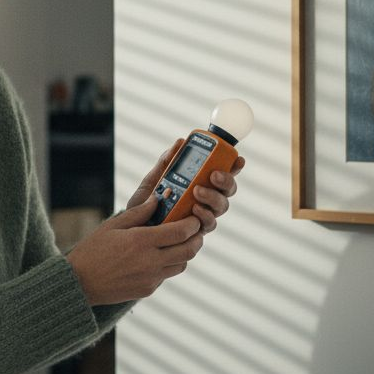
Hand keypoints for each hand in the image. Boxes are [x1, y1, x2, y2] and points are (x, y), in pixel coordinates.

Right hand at [66, 196, 202, 305]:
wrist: (79, 283)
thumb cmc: (92, 251)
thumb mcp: (112, 226)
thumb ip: (138, 213)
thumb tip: (157, 199)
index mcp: (141, 241)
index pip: (180, 232)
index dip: (192, 224)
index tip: (193, 218)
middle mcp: (150, 261)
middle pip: (189, 250)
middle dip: (197, 239)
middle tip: (196, 231)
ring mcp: (151, 278)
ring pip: (182, 265)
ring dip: (185, 253)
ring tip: (178, 243)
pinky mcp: (148, 289)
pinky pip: (166, 276)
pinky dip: (169, 265)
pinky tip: (159, 257)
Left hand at [126, 140, 245, 234]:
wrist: (134, 225)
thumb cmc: (148, 200)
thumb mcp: (155, 177)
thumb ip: (167, 161)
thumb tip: (180, 142)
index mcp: (202, 183)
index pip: (224, 173)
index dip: (235, 166)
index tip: (239, 159)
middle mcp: (207, 199)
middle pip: (228, 190)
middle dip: (226, 181)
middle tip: (213, 175)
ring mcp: (204, 215)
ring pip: (222, 206)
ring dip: (213, 197)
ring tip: (197, 191)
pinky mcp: (197, 231)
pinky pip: (209, 224)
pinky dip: (204, 215)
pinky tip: (194, 209)